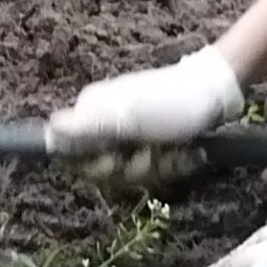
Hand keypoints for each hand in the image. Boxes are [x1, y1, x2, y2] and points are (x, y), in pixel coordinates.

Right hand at [44, 45, 242, 184]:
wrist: (218, 93)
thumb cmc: (172, 103)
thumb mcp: (128, 118)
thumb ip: (85, 130)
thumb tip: (47, 133)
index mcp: (92, 113)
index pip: (73, 158)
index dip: (96, 167)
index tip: (116, 160)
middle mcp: (107, 122)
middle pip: (106, 171)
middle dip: (136, 169)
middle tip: (154, 151)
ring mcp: (133, 132)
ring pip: (134, 173)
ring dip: (161, 166)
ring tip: (179, 149)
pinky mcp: (155, 140)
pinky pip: (156, 167)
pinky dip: (175, 163)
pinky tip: (191, 152)